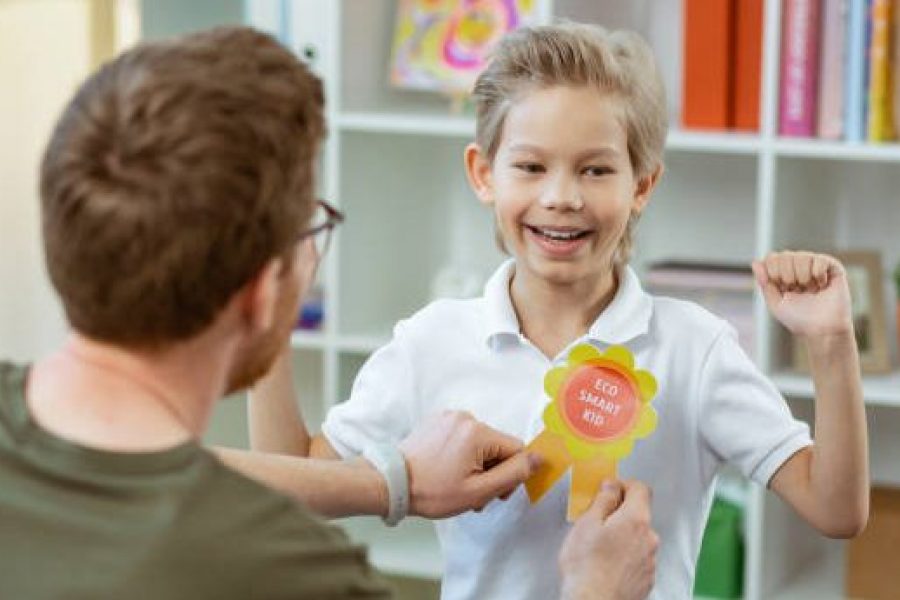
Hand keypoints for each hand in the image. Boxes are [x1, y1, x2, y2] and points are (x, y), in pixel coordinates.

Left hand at [398, 410, 540, 517]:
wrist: (391, 483)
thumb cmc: (432, 491)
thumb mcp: (479, 490)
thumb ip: (513, 473)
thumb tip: (540, 457)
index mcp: (477, 432)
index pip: (516, 449)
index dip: (511, 474)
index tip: (494, 492)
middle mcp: (465, 417)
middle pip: (498, 446)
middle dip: (492, 472)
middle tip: (474, 495)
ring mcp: (449, 417)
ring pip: (481, 444)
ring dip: (477, 466)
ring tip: (458, 486)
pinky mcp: (438, 421)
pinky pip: (463, 438)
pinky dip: (462, 455)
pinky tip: (448, 471)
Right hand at [559, 481, 657, 599]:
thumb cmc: (587, 567)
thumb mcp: (587, 523)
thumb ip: (603, 499)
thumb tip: (612, 486)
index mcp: (636, 520)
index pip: (641, 489)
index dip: (624, 485)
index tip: (610, 491)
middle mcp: (649, 539)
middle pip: (639, 515)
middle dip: (620, 514)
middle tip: (596, 522)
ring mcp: (650, 561)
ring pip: (638, 539)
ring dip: (622, 538)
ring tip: (598, 549)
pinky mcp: (646, 580)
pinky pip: (637, 559)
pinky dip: (625, 558)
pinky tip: (606, 565)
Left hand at [752, 251, 852, 337]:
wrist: (823, 330)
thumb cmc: (799, 319)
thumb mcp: (775, 303)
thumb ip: (764, 283)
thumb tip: (756, 262)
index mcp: (784, 274)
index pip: (772, 258)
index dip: (773, 271)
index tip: (781, 287)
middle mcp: (799, 267)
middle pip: (784, 255)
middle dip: (786, 275)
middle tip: (796, 289)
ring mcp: (815, 266)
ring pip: (802, 256)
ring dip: (802, 276)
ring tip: (810, 289)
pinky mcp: (833, 268)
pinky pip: (820, 259)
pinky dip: (818, 274)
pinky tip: (822, 285)